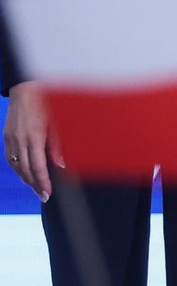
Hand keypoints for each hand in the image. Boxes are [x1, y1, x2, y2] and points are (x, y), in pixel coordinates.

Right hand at [3, 80, 62, 201]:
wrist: (26, 89)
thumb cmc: (47, 103)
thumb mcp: (57, 123)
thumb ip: (58, 146)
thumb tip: (61, 165)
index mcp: (35, 136)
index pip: (38, 166)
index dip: (43, 182)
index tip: (47, 193)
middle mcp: (21, 140)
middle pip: (26, 170)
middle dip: (35, 185)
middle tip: (44, 196)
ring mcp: (11, 139)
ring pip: (17, 166)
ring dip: (26, 179)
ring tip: (36, 188)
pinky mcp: (6, 137)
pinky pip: (10, 158)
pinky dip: (17, 168)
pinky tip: (25, 174)